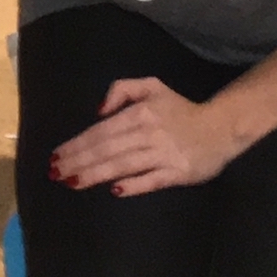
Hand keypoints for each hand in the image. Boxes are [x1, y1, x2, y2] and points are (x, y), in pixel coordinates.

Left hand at [50, 78, 240, 196]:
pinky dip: (134, 185)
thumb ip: (121, 89)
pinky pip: (152, 180)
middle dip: (78, 161)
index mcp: (139, 113)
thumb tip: (98, 111)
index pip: (100, 131)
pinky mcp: (179, 173)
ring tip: (72, 182)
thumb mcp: (151, 86)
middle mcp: (149, 133)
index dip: (77, 144)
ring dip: (95, 174)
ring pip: (123, 165)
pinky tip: (114, 190)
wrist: (222, 127)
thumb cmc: (179, 109)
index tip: (56, 155)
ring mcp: (164, 154)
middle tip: (55, 173)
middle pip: (106, 149)